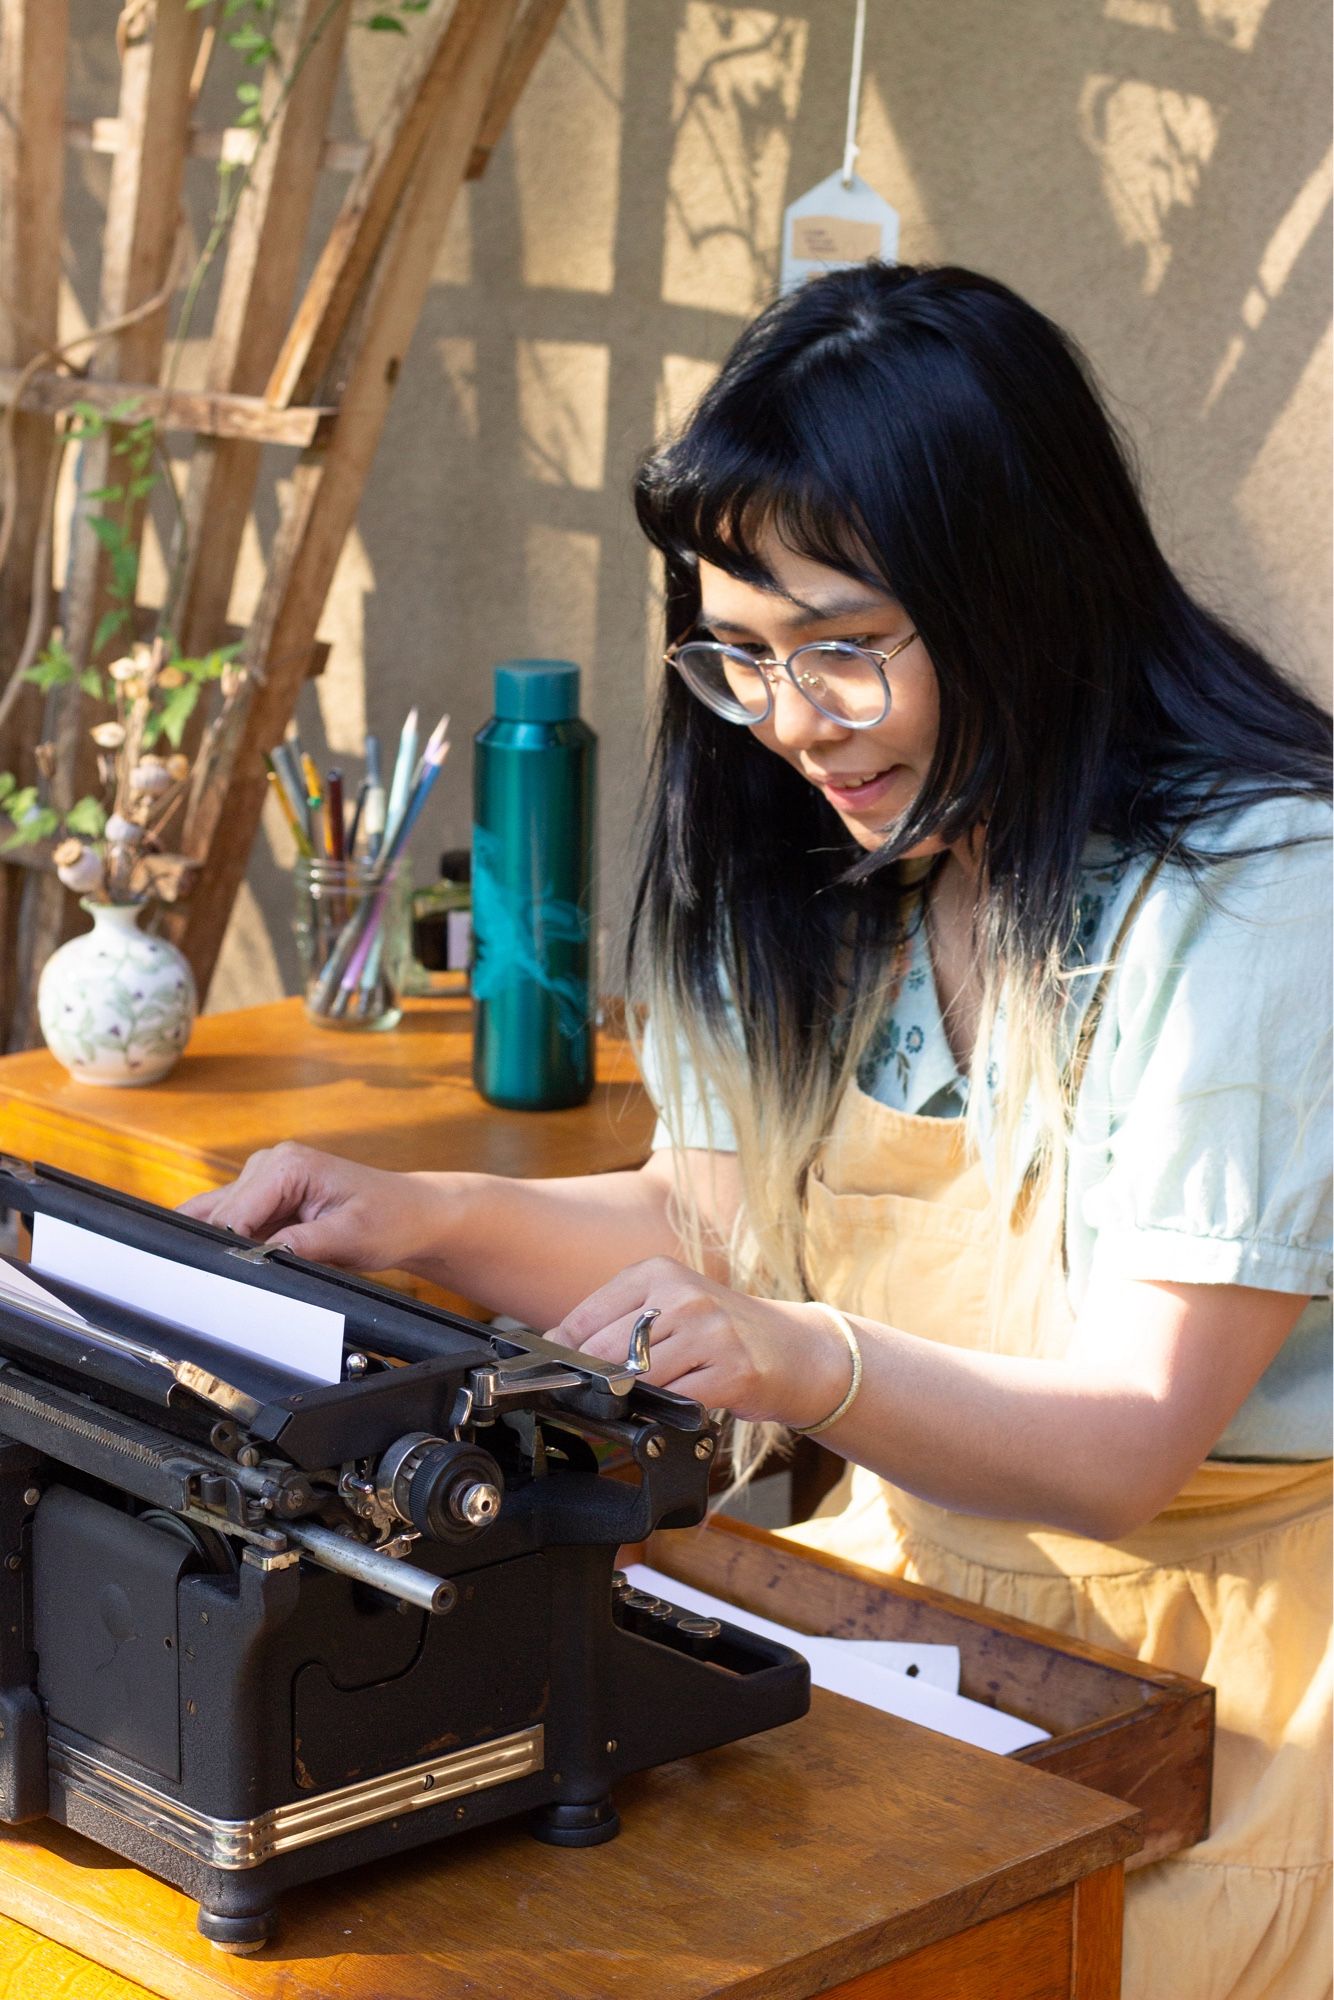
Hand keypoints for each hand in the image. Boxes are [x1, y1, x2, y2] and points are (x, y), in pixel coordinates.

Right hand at [178, 1143, 441, 1271]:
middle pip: (215, 1216)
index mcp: (287, 1165)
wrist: (411, 1215)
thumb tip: (261, 1257)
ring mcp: (262, 1182)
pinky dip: (226, 1246)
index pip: (232, 1213)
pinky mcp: (263, 1201)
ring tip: (226, 1280)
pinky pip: (228, 1224)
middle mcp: (267, 1165)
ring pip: (213, 1219)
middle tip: (224, 1288)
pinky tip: (233, 1268)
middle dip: (219, 1251)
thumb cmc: (390, 1219)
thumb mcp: (351, 1237)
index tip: (227, 1282)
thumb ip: (303, 1244)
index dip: (226, 1250)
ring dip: (218, 1248)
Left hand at [546, 1256, 851, 1426]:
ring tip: (639, 1401)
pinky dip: (666, 1412)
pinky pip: (676, 1401)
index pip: (587, 1317)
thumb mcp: (669, 1307)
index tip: (554, 1373)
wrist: (795, 1350)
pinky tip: (675, 1407)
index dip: (564, 1352)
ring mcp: (711, 1332)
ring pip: (637, 1378)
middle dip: (593, 1380)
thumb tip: (554, 1344)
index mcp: (658, 1273)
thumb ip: (616, 1322)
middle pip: (605, 1350)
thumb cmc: (721, 1331)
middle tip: (595, 1395)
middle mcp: (685, 1295)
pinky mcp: (732, 1371)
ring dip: (630, 1399)